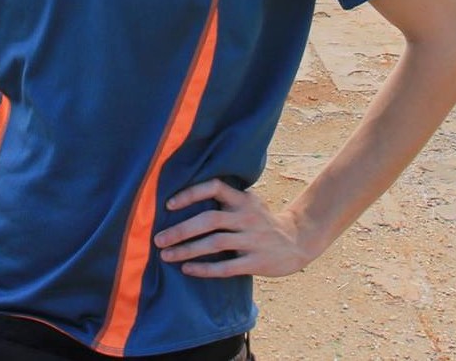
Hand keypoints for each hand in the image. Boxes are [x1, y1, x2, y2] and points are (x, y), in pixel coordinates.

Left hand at [153, 178, 317, 277]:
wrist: (297, 241)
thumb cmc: (262, 222)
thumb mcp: (248, 203)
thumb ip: (225, 201)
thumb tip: (181, 201)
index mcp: (243, 199)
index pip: (215, 187)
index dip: (191, 194)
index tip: (169, 205)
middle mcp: (247, 216)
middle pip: (209, 220)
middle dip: (180, 230)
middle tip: (158, 239)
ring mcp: (252, 239)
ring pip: (214, 243)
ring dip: (187, 250)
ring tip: (166, 255)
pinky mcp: (256, 261)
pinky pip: (226, 267)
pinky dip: (204, 269)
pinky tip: (187, 269)